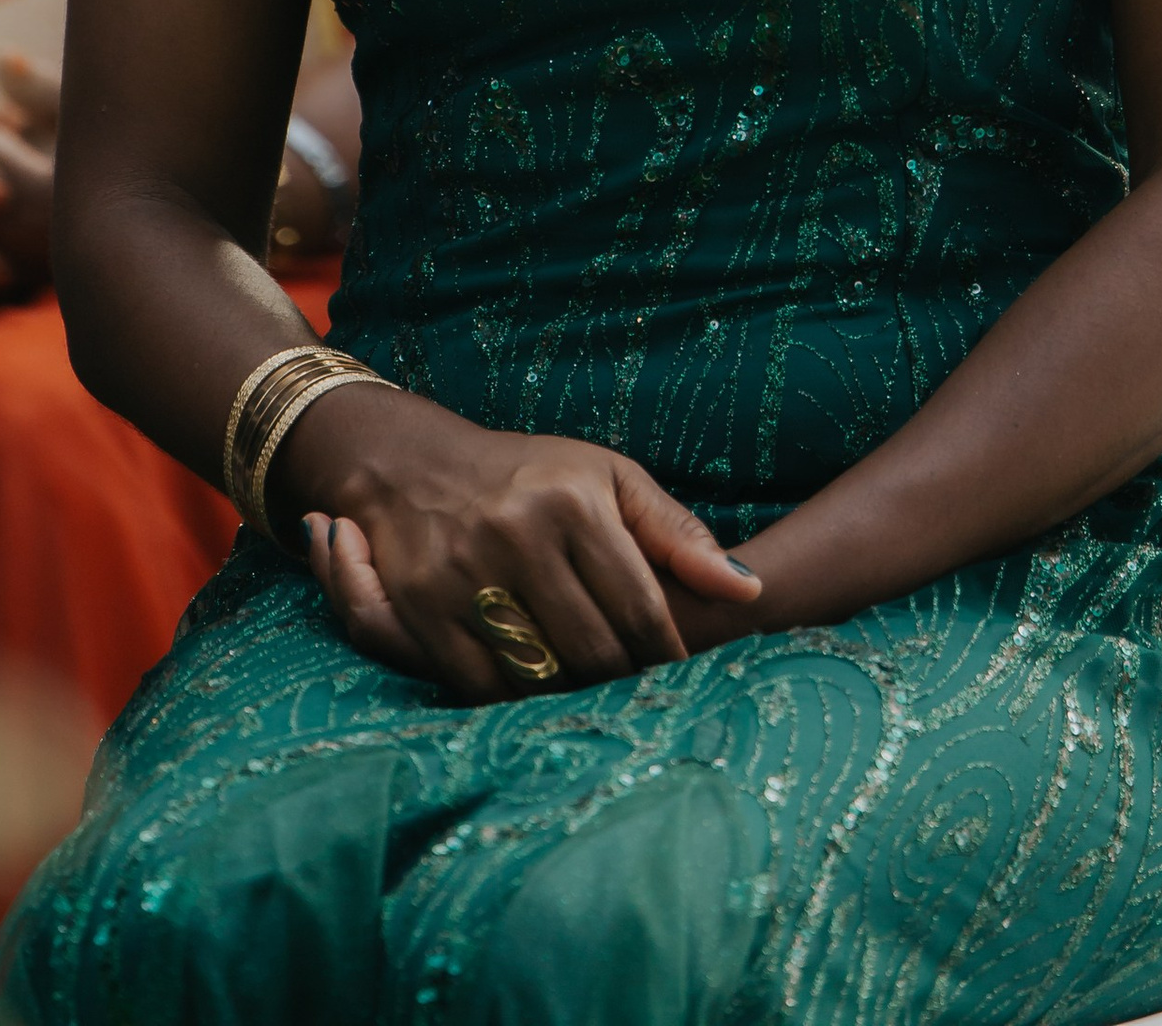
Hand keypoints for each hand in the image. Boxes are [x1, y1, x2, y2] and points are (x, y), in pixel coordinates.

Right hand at [290, 393, 762, 695]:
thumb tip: (748, 591)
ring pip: (540, 675)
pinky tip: (535, 688)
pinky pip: (483, 684)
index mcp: (573, 500)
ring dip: (570, 696)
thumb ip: (678, 534)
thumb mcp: (609, 478)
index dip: (665, 655)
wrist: (414, 462)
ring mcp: (465, 573)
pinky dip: (515, 698)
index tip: (678, 673)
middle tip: (633, 690)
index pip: (640, 608)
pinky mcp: (423, 607)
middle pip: (593, 651)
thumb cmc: (532, 474)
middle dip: (621, 680)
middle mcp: (518, 532)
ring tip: (589, 692)